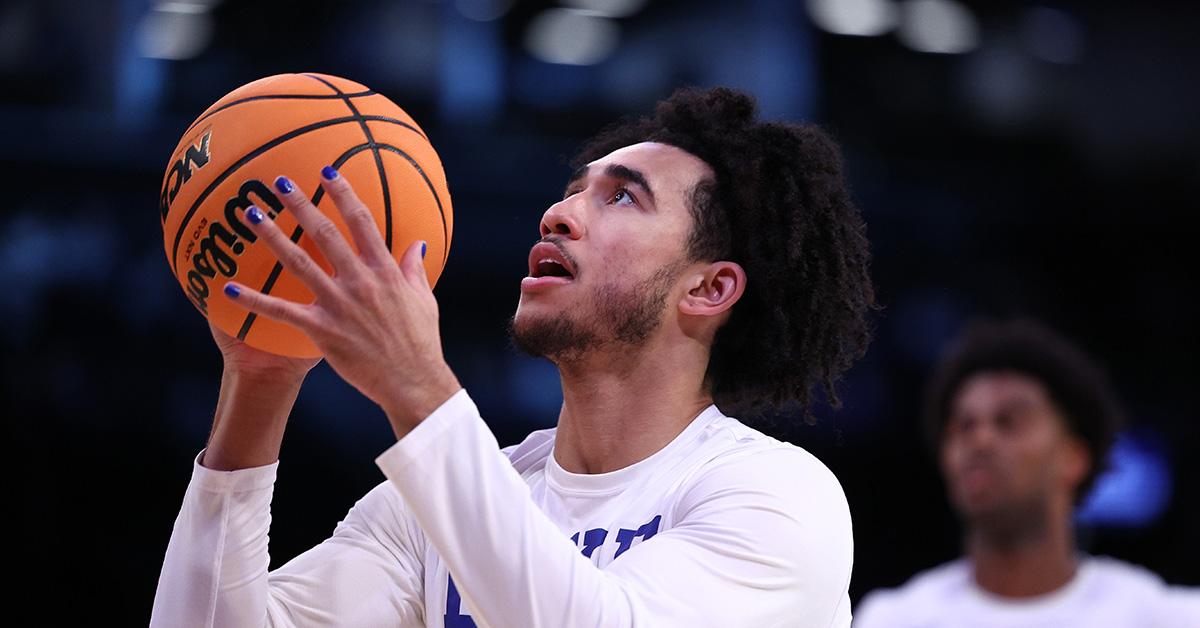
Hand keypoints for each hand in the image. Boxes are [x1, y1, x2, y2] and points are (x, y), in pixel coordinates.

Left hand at [221, 168, 460, 436]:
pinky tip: (228, 288)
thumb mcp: (424, 300)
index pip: (362, 222)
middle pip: (325, 233)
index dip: (344, 193)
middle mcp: (360, 281)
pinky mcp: (322, 330)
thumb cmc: (421, 342)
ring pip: (298, 262)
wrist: (413, 381)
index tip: (328, 171)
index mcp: (384, 271)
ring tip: (251, 214)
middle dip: (301, 203)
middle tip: (278, 181)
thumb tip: (418, 244)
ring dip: (272, 236)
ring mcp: (339, 304)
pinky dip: (253, 300)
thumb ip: (414, 269)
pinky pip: (281, 312)